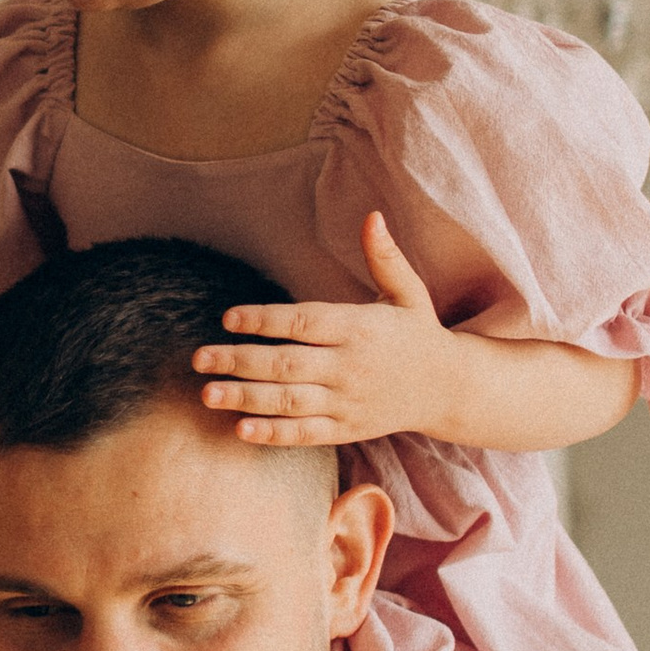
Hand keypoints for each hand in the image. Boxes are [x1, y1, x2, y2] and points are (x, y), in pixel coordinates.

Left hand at [190, 213, 456, 444]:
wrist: (450, 389)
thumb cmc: (419, 334)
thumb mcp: (408, 292)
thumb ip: (384, 257)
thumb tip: (372, 215)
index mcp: (360, 327)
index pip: (304, 322)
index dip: (264, 320)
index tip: (228, 318)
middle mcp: (351, 366)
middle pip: (287, 364)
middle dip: (239, 361)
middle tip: (198, 358)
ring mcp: (348, 401)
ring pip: (290, 402)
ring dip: (245, 399)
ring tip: (207, 394)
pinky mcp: (348, 429)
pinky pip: (306, 435)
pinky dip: (273, 435)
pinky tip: (240, 430)